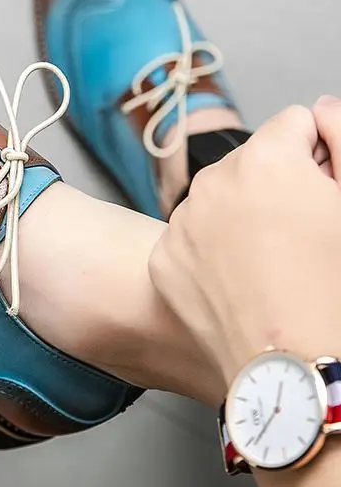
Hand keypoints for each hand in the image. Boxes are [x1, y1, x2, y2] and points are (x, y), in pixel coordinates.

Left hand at [149, 98, 340, 403]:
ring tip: (274, 268)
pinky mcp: (162, 261)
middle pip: (252, 162)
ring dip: (241, 217)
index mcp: (265, 158)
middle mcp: (210, 182)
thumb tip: (320, 109)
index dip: (319, 158)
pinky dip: (210, 252)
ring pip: (218, 200)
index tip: (324, 196)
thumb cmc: (339, 293)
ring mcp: (180, 224)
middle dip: (276, 185)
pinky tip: (241, 286)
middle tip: (302, 239)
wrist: (304, 376)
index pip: (295, 123)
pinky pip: (190, 238)